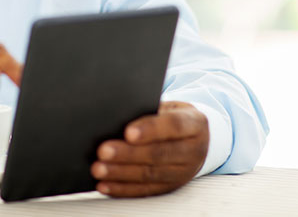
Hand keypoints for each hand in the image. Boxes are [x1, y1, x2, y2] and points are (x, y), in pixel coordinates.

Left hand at [91, 101, 208, 196]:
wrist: (198, 138)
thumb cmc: (174, 117)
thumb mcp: (169, 107)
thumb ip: (148, 110)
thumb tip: (117, 116)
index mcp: (194, 124)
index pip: (173, 126)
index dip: (150, 129)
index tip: (128, 132)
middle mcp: (193, 150)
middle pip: (159, 154)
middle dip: (128, 154)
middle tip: (103, 151)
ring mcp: (183, 172)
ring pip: (150, 175)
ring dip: (121, 173)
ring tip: (99, 169)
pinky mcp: (171, 187)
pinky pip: (146, 191)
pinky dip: (123, 189)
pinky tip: (105, 185)